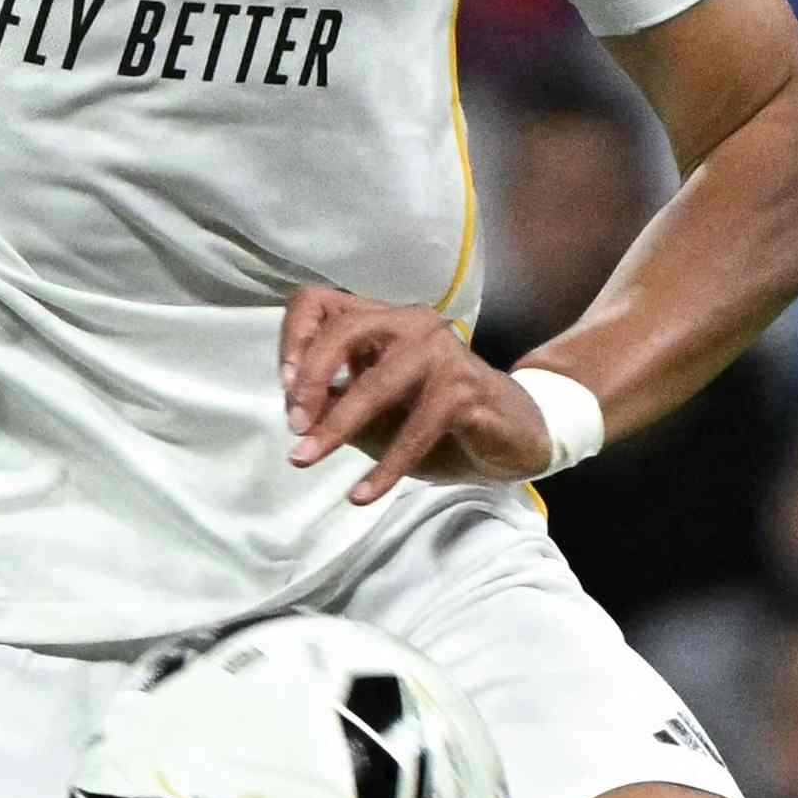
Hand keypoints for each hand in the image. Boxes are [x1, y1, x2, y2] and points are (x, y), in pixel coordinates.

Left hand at [281, 286, 554, 503]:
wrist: (512, 439)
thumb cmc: (437, 422)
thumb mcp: (375, 414)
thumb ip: (336, 404)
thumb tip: (296, 413)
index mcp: (382, 321)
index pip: (319, 303)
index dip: (293, 338)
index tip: (285, 387)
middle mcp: (411, 323)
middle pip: (342, 328)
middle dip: (309, 379)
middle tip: (296, 427)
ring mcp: (441, 352)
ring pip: (376, 383)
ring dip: (337, 426)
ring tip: (307, 459)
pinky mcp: (465, 390)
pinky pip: (415, 430)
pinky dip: (385, 466)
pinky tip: (363, 493)